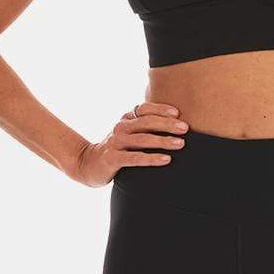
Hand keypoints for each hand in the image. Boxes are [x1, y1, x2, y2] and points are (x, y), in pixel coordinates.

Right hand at [71, 101, 188, 187]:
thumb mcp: (129, 133)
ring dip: (163, 140)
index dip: (161, 109)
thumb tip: (177, 122)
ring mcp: (115, 142)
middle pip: (146, 122)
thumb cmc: (118, 148)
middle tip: (185, 129)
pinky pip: (135, 158)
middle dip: (167, 124)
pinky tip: (166, 159)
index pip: (144, 108)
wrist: (88, 164)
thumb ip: (146, 126)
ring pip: (142, 139)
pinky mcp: (112, 158)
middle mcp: (120, 127)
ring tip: (180, 143)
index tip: (178, 114)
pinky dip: (151, 158)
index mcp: (126, 118)